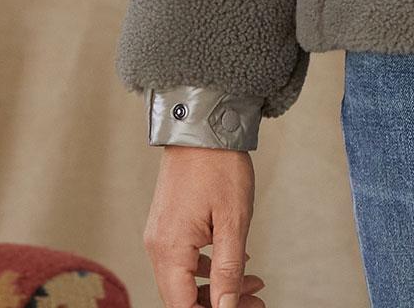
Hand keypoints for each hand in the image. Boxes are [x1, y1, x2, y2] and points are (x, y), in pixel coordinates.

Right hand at [142, 147, 264, 307]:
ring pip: (185, 279)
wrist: (202, 125)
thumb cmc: (219, 165)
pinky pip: (184, 259)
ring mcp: (160, 234)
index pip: (183, 306)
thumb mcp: (233, 219)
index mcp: (169, 249)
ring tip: (253, 284)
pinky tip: (235, 261)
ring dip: (217, 286)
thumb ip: (228, 269)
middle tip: (256, 300)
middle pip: (183, 296)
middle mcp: (157, 246)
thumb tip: (226, 307)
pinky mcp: (168, 224)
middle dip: (219, 303)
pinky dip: (208, 267)